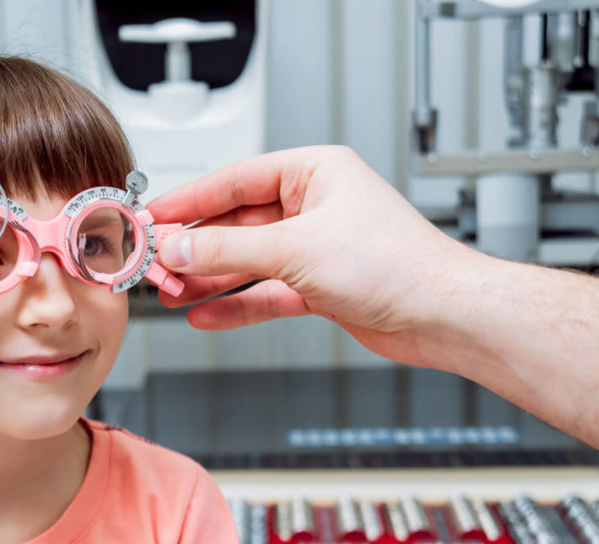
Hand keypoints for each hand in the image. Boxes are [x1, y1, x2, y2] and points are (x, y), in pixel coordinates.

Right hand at [148, 146, 487, 367]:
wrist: (444, 316)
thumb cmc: (398, 265)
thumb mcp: (295, 250)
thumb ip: (227, 251)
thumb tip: (177, 249)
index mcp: (314, 172)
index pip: (235, 181)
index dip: (189, 201)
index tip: (154, 217)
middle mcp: (314, 206)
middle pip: (237, 223)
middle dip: (196, 248)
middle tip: (157, 263)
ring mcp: (317, 247)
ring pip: (248, 260)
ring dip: (210, 279)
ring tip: (173, 292)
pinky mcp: (320, 286)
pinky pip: (266, 292)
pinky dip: (237, 304)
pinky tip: (207, 313)